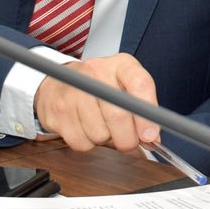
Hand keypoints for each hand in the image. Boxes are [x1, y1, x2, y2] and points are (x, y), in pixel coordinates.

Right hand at [33, 53, 158, 152]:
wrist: (60, 83)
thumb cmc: (101, 87)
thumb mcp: (126, 86)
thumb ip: (142, 108)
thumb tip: (152, 138)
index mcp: (120, 64)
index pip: (140, 84)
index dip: (147, 115)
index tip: (150, 135)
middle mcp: (96, 72)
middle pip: (118, 116)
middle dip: (128, 139)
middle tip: (128, 142)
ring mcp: (74, 91)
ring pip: (100, 134)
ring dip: (106, 140)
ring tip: (102, 127)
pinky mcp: (58, 111)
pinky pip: (82, 143)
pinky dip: (88, 144)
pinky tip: (87, 130)